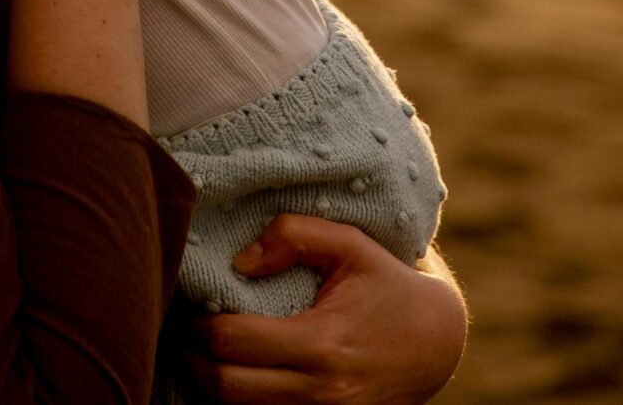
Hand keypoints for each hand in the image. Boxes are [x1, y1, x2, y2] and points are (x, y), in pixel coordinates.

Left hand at [187, 218, 467, 404]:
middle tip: (188, 330)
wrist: (434, 345)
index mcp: (323, 343)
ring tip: (207, 349)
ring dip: (211, 383)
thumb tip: (241, 262)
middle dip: (194, 358)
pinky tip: (236, 370)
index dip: (201, 325)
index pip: (234, 342)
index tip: (196, 305)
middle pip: (225, 387)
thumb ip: (295, 234)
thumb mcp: (351, 244)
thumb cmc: (386, 286)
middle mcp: (320, 392)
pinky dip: (240, 399)